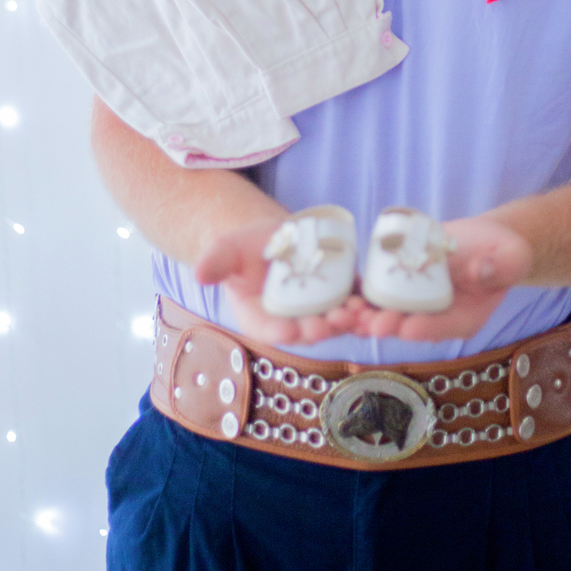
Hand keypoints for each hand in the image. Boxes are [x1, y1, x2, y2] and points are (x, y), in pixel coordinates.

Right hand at [193, 217, 367, 346]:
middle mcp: (292, 321)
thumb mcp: (227, 250)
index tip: (288, 331)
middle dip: (318, 329)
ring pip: (334, 321)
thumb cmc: (245, 248)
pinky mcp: (341, 295)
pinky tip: (372, 301)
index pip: (270, 330)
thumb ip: (216, 262)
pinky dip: (364, 306)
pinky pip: (354, 303)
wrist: (274, 237)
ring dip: (346, 322)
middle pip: (306, 330)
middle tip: (326, 324)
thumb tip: (198, 273)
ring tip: (354, 314)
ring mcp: (318, 310)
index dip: (279, 332)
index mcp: (261, 318)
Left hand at [353, 213, 533, 341]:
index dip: (422, 327)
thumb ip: (499, 266)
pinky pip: (374, 291)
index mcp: (463, 319)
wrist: (484, 242)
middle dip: (381, 324)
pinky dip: (356, 292)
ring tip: (339, 313)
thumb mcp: (511, 257)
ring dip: (360, 314)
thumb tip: (482, 268)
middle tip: (362, 322)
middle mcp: (433, 317)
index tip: (404, 326)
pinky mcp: (397, 285)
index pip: (441, 326)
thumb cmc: (503, 252)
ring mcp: (413, 303)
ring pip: (382, 312)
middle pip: (405, 324)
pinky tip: (335, 292)